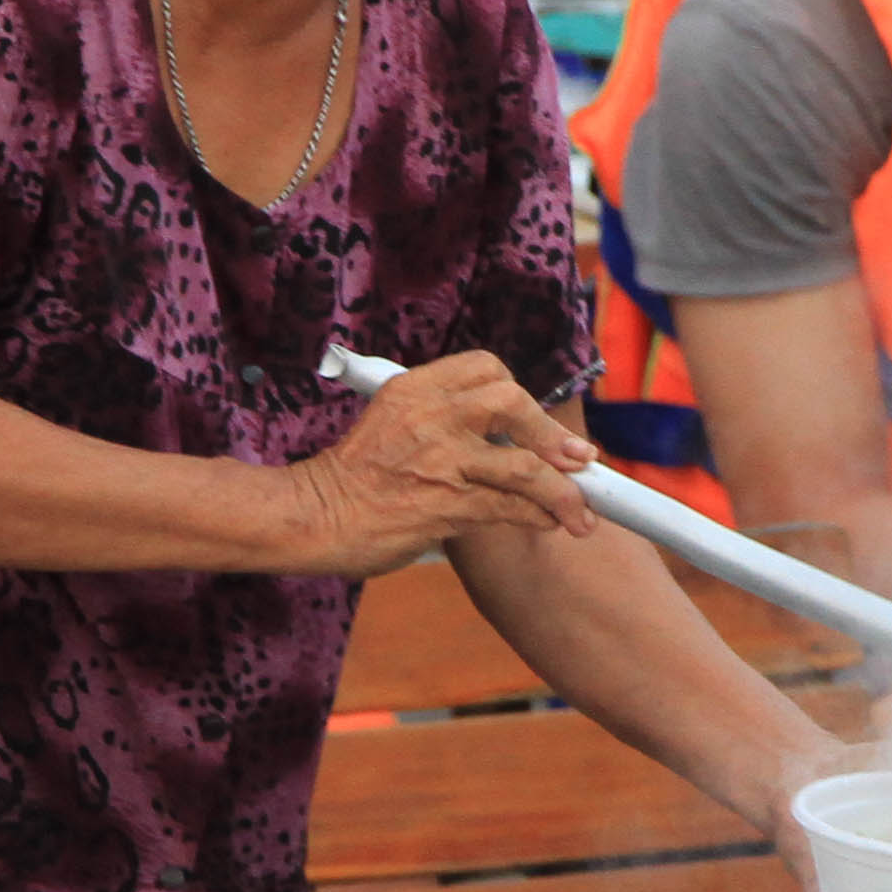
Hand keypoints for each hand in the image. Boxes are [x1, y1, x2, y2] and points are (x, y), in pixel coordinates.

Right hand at [298, 351, 600, 569]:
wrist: (312, 517)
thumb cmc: (355, 478)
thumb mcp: (393, 424)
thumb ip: (443, 420)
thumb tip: (505, 437)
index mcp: (415, 388)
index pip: (486, 368)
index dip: (521, 395)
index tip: (536, 423)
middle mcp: (430, 416)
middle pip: (513, 402)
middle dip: (551, 434)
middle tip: (576, 460)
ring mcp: (440, 460)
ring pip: (525, 466)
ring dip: (562, 492)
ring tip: (579, 511)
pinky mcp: (446, 505)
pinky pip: (510, 507)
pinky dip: (538, 516)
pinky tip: (548, 523)